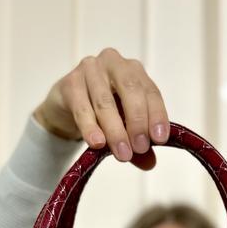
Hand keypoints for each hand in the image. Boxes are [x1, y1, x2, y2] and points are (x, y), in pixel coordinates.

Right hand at [33, 46, 169, 170]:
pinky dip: (90, 128)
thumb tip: (149, 163)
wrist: (66, 104)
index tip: (160, 139)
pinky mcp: (70, 83)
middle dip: (137, 122)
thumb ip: (137, 142)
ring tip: (122, 154)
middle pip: (130, 90)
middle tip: (140, 148)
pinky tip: (97, 143)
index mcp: (134, 71)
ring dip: (116, 131)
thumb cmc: (101, 111)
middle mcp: (114, 63)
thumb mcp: (124, 126)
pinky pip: (82, 108)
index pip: (150, 91)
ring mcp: (90, 69)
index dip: (157, 115)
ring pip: (105, 102)